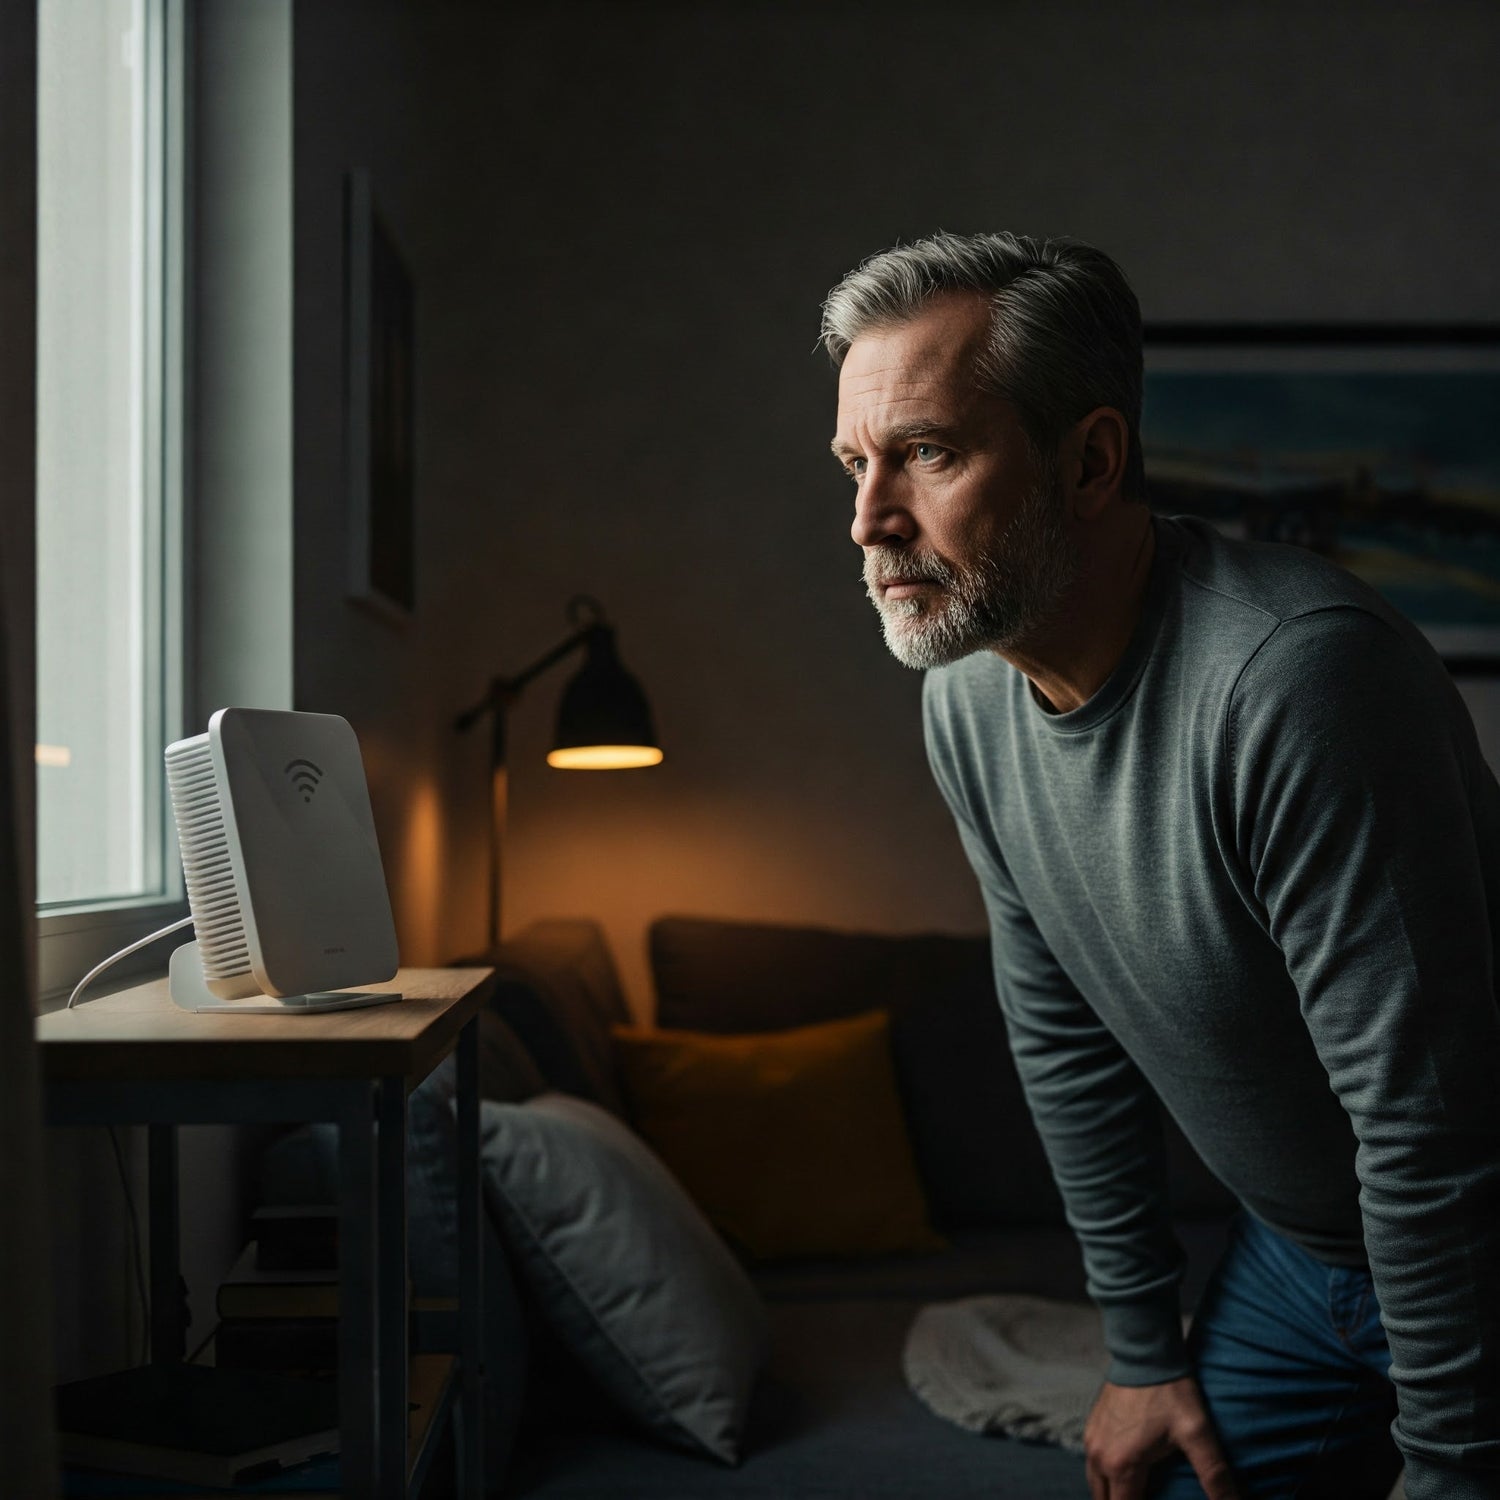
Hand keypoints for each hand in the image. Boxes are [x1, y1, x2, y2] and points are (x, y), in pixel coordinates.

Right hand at [1083, 1377, 1240, 1499]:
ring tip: (1138, 1495)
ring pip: (1095, 1485)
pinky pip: (1092, 1464)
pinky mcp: (1092, 1425)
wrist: (1145, 1350)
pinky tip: (1126, 1473)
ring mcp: (1092, 1439)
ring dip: (1113, 1496)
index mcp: (1121, 1464)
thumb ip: (1216, 1476)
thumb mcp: (1198, 1434)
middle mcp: (1099, 1455)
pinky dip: (1106, 1477)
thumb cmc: (1171, 1391)